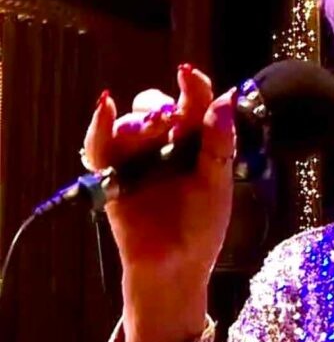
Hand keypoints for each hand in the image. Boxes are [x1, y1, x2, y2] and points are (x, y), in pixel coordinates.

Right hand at [83, 64, 235, 341]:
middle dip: (160, 105)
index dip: (193, 86)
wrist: (175, 267)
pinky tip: (106, 109)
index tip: (188, 74)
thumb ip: (219, 143)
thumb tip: (226, 98)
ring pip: (130, 123)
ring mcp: (137, 159)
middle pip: (156, 107)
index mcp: (195, 143)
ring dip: (137, 118)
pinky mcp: (112, 175)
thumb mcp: (217, 184)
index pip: (193, 104)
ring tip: (149, 127)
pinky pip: (99, 146)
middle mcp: (164, 145)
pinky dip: (99, 126)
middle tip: (168, 115)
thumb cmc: (201, 228)